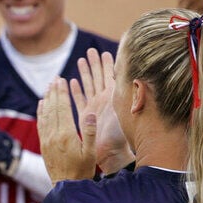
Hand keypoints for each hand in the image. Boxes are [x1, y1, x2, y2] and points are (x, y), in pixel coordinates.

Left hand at [38, 77, 95, 182]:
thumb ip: (90, 133)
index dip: (61, 93)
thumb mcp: (90, 153)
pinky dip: (40, 112)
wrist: (66, 186)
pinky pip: (40, 124)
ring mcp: (46, 140)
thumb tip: (91, 113)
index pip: (63, 109)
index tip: (61, 80)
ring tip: (48, 87)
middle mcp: (53, 135)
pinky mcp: (43, 144)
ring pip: (45, 115)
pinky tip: (41, 104)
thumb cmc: (82, 170)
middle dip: (54, 92)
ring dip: (46, 99)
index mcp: (66, 135)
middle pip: (52, 109)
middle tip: (54, 79)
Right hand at [71, 48, 132, 174]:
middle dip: (94, 63)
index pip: (110, 75)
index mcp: (114, 96)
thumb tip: (132, 72)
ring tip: (81, 60)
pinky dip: (75, 91)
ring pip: (88, 85)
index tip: (105, 52)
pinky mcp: (85, 116)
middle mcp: (104, 100)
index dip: (107, 64)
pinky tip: (71, 82)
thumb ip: (125, 90)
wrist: (112, 151)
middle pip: (98, 77)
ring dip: (84, 73)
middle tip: (91, 50)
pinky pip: (79, 100)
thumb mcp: (125, 108)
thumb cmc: (121, 133)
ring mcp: (94, 107)